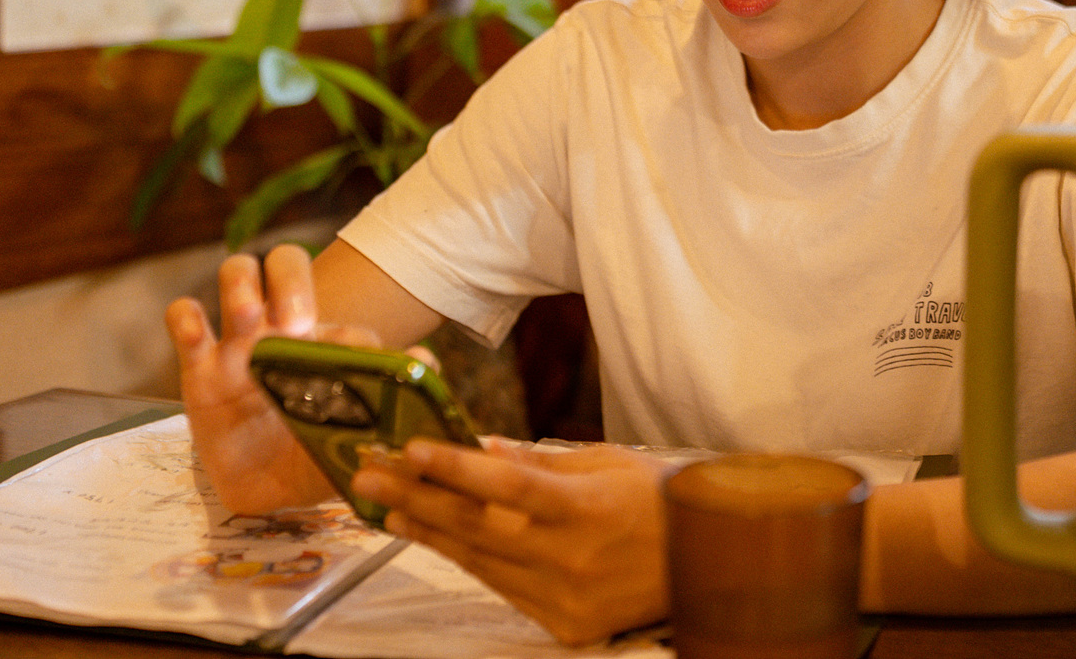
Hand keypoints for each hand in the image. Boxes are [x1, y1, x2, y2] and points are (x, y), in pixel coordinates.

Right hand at [165, 244, 376, 514]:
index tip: (355, 356)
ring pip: (235, 276)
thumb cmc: (318, 448)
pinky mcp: (198, 371)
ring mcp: (237, 345)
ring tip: (250, 318)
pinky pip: (183, 320)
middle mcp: (282, 328)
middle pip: (282, 262)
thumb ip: (387, 395)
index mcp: (323, 337)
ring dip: (241, 285)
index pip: (351, 313)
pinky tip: (198, 333)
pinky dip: (185, 317)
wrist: (270, 491)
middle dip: (291, 278)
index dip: (342, 319)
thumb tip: (424, 362)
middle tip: (296, 323)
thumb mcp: (356, 427)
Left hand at [352, 440, 669, 645]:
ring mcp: (566, 598)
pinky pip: (504, 589)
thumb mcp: (604, 464)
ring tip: (391, 506)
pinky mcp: (564, 626)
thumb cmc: (655, 500)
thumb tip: (478, 448)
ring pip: (481, 562)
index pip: (507, 486)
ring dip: (430, 532)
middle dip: (417, 496)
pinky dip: (471, 561)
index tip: (410, 448)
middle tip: (371, 475)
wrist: (704, 564)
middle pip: (479, 527)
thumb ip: (539, 462)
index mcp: (588, 509)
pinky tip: (440, 539)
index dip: (454, 468)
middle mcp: (573, 559)